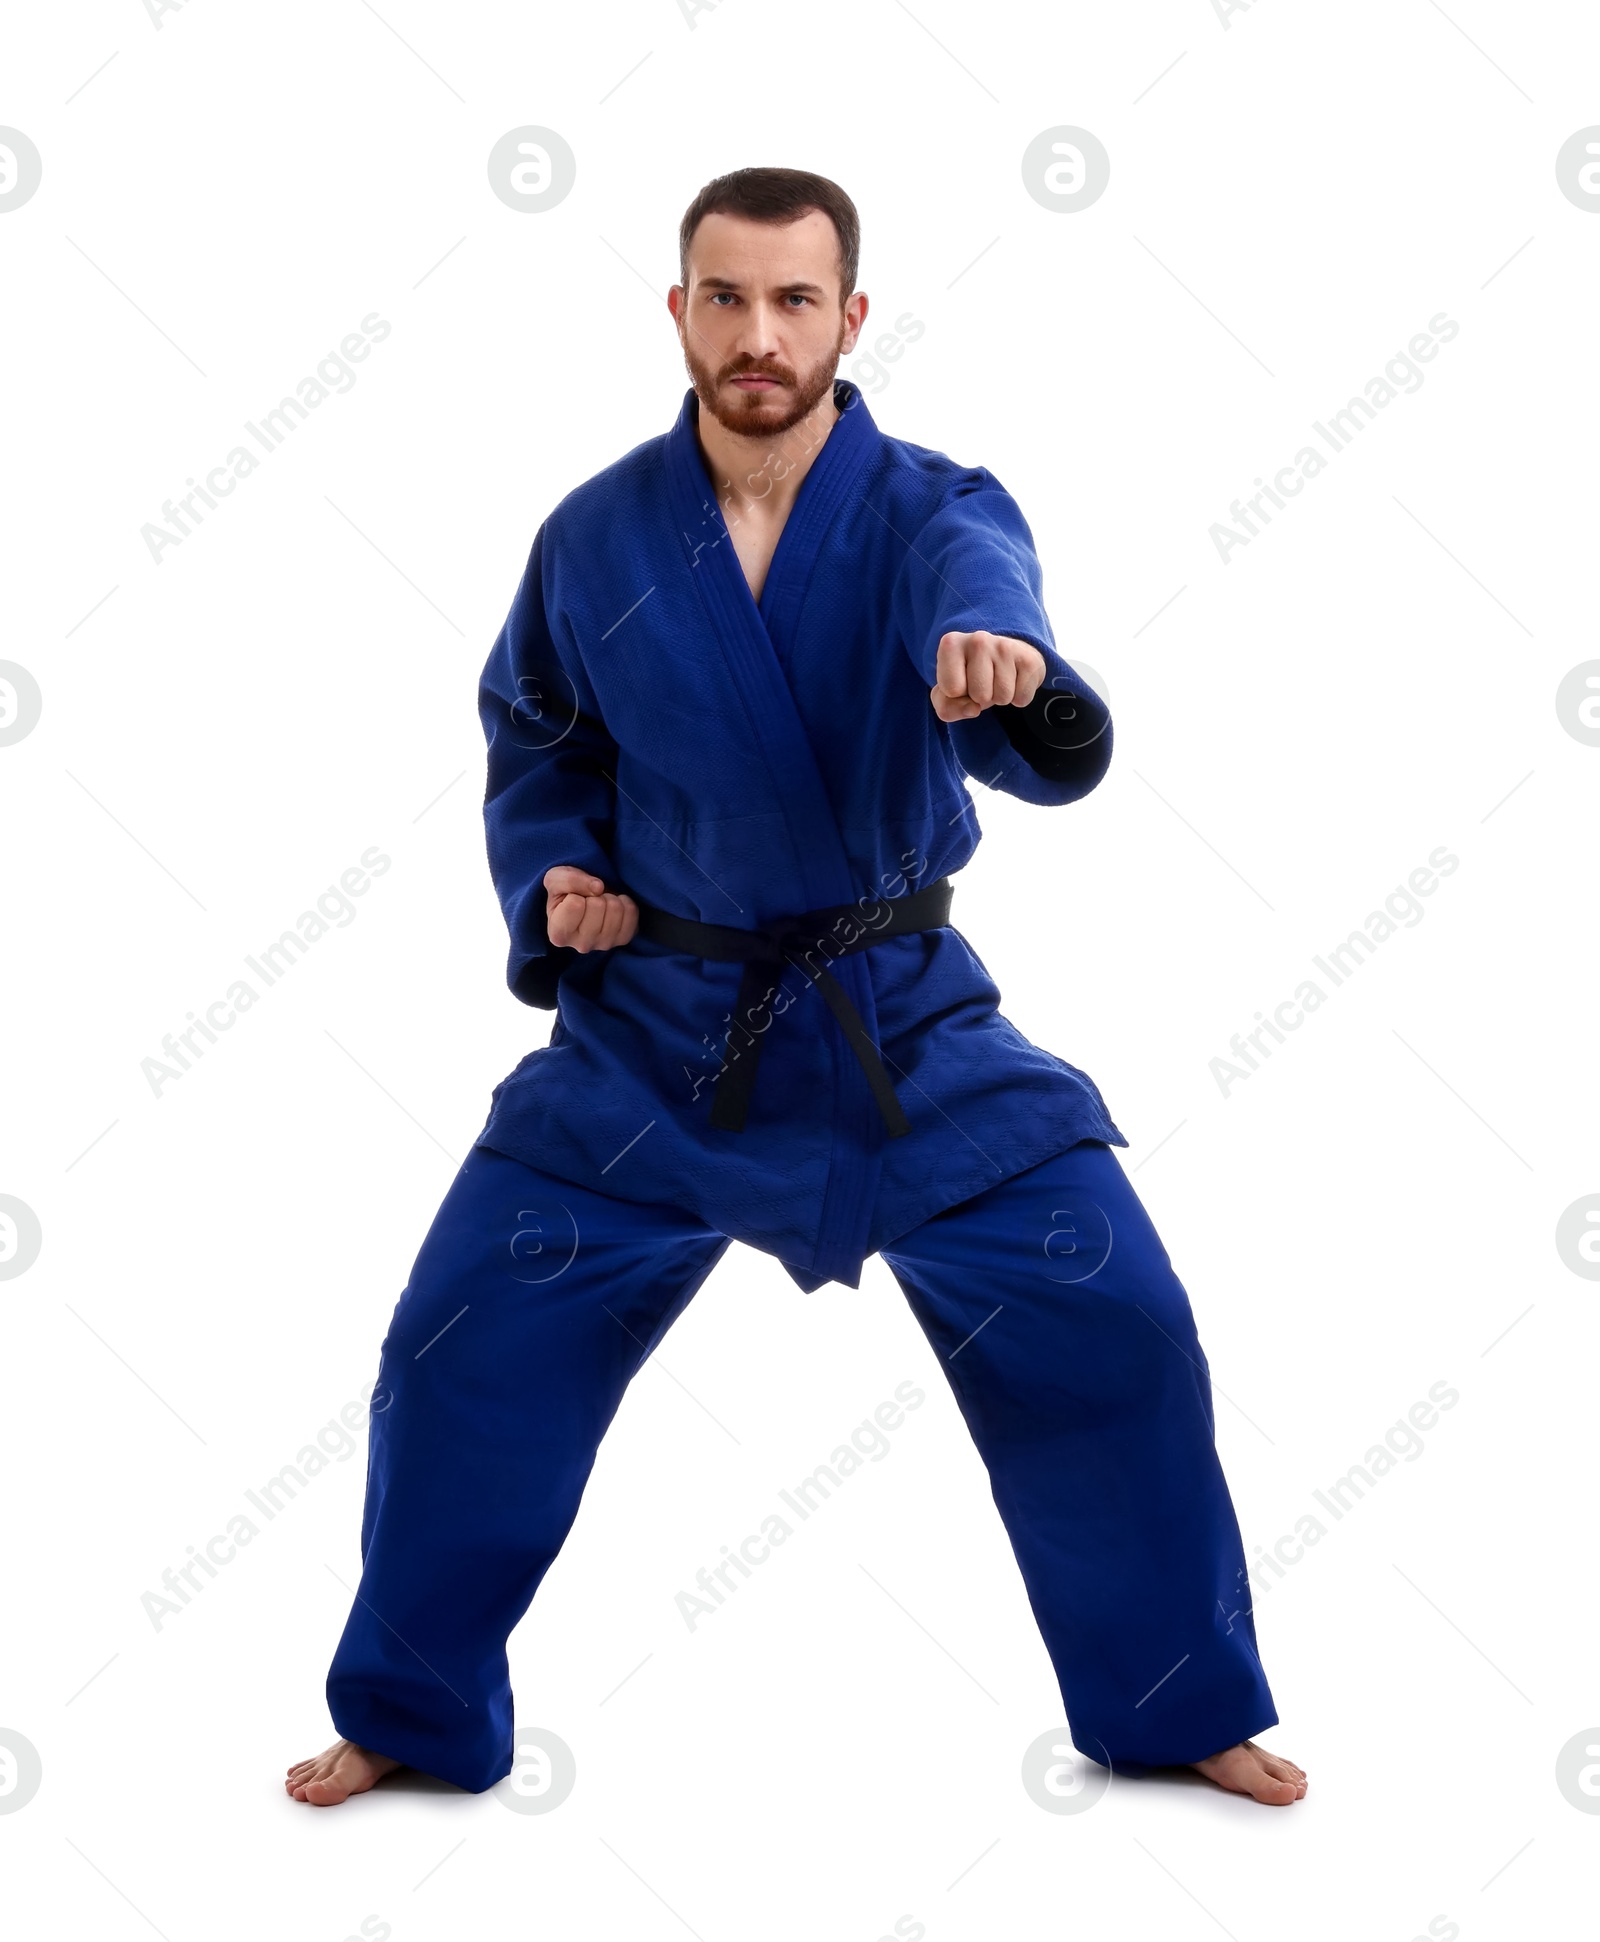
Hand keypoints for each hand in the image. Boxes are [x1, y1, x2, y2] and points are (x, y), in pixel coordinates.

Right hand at [543, 866, 638, 951]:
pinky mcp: (623, 939)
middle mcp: (582, 945)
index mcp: (559, 934)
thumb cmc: (565, 892)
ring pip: (615, 908)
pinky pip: (632, 912)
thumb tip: (598, 887)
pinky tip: (613, 906)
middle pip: (597, 906)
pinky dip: (625, 901)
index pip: (575, 904)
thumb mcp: (556, 878)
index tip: (572, 898)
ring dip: (609, 897)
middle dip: (594, 895)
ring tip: (600, 902)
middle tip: (589, 900)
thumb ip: (569, 879)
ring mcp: (605, 944)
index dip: (575, 893)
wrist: (584, 902)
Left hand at [931, 631, 1046, 722]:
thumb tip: (973, 709)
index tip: (962, 680)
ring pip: (1002, 698)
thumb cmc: (970, 677)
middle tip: (984, 681)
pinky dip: (1018, 698)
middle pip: (979, 695)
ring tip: (997, 679)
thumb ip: (947, 708)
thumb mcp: (948, 694)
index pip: (951, 689)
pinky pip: (1022, 699)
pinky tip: (1014, 680)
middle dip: (981, 697)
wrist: (1006, 656)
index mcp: (951, 644)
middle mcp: (978, 639)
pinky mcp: (1029, 659)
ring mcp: (1006, 647)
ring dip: (999, 698)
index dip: (957, 694)